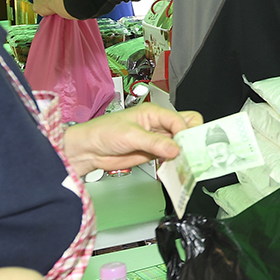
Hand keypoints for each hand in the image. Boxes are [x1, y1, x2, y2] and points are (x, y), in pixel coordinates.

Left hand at [63, 105, 201, 175]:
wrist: (89, 150)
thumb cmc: (103, 132)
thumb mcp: (130, 135)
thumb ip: (155, 142)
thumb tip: (175, 148)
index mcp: (154, 113)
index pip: (180, 119)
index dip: (184, 132)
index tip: (184, 145)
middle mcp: (158, 124)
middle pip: (185, 127)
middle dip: (191, 138)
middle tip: (190, 151)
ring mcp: (157, 139)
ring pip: (180, 143)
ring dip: (183, 152)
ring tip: (183, 162)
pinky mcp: (153, 153)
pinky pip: (171, 156)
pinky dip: (175, 161)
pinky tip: (173, 166)